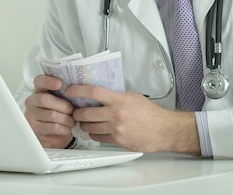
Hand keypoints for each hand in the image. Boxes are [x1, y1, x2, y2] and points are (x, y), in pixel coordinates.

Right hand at [24, 74, 76, 147]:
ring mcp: (31, 115)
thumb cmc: (60, 110)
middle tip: (72, 110)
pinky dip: (64, 128)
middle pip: (45, 99)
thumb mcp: (61, 98)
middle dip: (63, 105)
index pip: (39, 81)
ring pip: (52, 115)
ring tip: (72, 121)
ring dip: (67, 119)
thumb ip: (66, 91)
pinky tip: (67, 128)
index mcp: (39, 89)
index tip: (60, 84)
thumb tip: (78, 89)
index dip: (48, 81)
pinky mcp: (35, 129)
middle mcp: (32, 101)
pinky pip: (53, 127)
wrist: (52, 132)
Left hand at [66, 85, 200, 154]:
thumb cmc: (150, 113)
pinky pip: (98, 138)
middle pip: (85, 113)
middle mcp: (115, 114)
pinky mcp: (117, 141)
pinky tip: (97, 131)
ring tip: (86, 122)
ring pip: (89, 127)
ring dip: (85, 125)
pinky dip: (94, 134)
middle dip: (77, 113)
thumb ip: (116, 96)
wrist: (163, 130)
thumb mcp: (133, 97)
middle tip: (76, 111)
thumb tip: (100, 94)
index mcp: (119, 100)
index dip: (78, 91)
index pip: (93, 92)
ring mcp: (115, 129)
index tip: (70, 91)